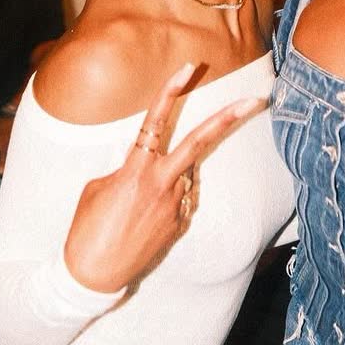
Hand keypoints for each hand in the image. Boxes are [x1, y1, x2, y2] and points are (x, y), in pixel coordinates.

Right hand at [63, 64, 263, 293]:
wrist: (93, 275)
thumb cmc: (87, 228)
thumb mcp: (99, 186)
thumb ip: (128, 168)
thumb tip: (150, 165)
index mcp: (136, 169)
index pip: (156, 120)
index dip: (171, 91)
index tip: (187, 68)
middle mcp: (162, 183)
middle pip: (200, 141)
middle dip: (230, 118)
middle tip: (258, 98)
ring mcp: (175, 204)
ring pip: (185, 173)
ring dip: (171, 174)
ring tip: (137, 205)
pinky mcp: (180, 223)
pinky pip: (181, 198)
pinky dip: (168, 197)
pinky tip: (144, 218)